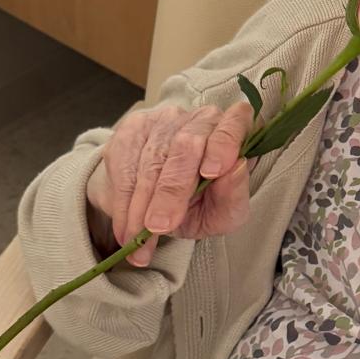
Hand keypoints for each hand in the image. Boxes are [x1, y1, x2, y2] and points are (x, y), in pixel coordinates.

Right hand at [87, 101, 255, 265]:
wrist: (160, 202)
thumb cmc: (201, 204)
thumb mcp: (223, 212)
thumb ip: (234, 196)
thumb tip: (236, 169)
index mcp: (232, 132)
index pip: (231, 127)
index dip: (222, 144)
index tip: (212, 172)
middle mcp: (199, 119)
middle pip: (185, 147)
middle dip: (170, 191)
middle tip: (160, 225)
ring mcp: (164, 120)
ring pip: (150, 160)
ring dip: (141, 205)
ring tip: (137, 240)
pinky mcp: (133, 129)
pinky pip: (123, 166)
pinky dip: (122, 203)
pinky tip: (125, 229)